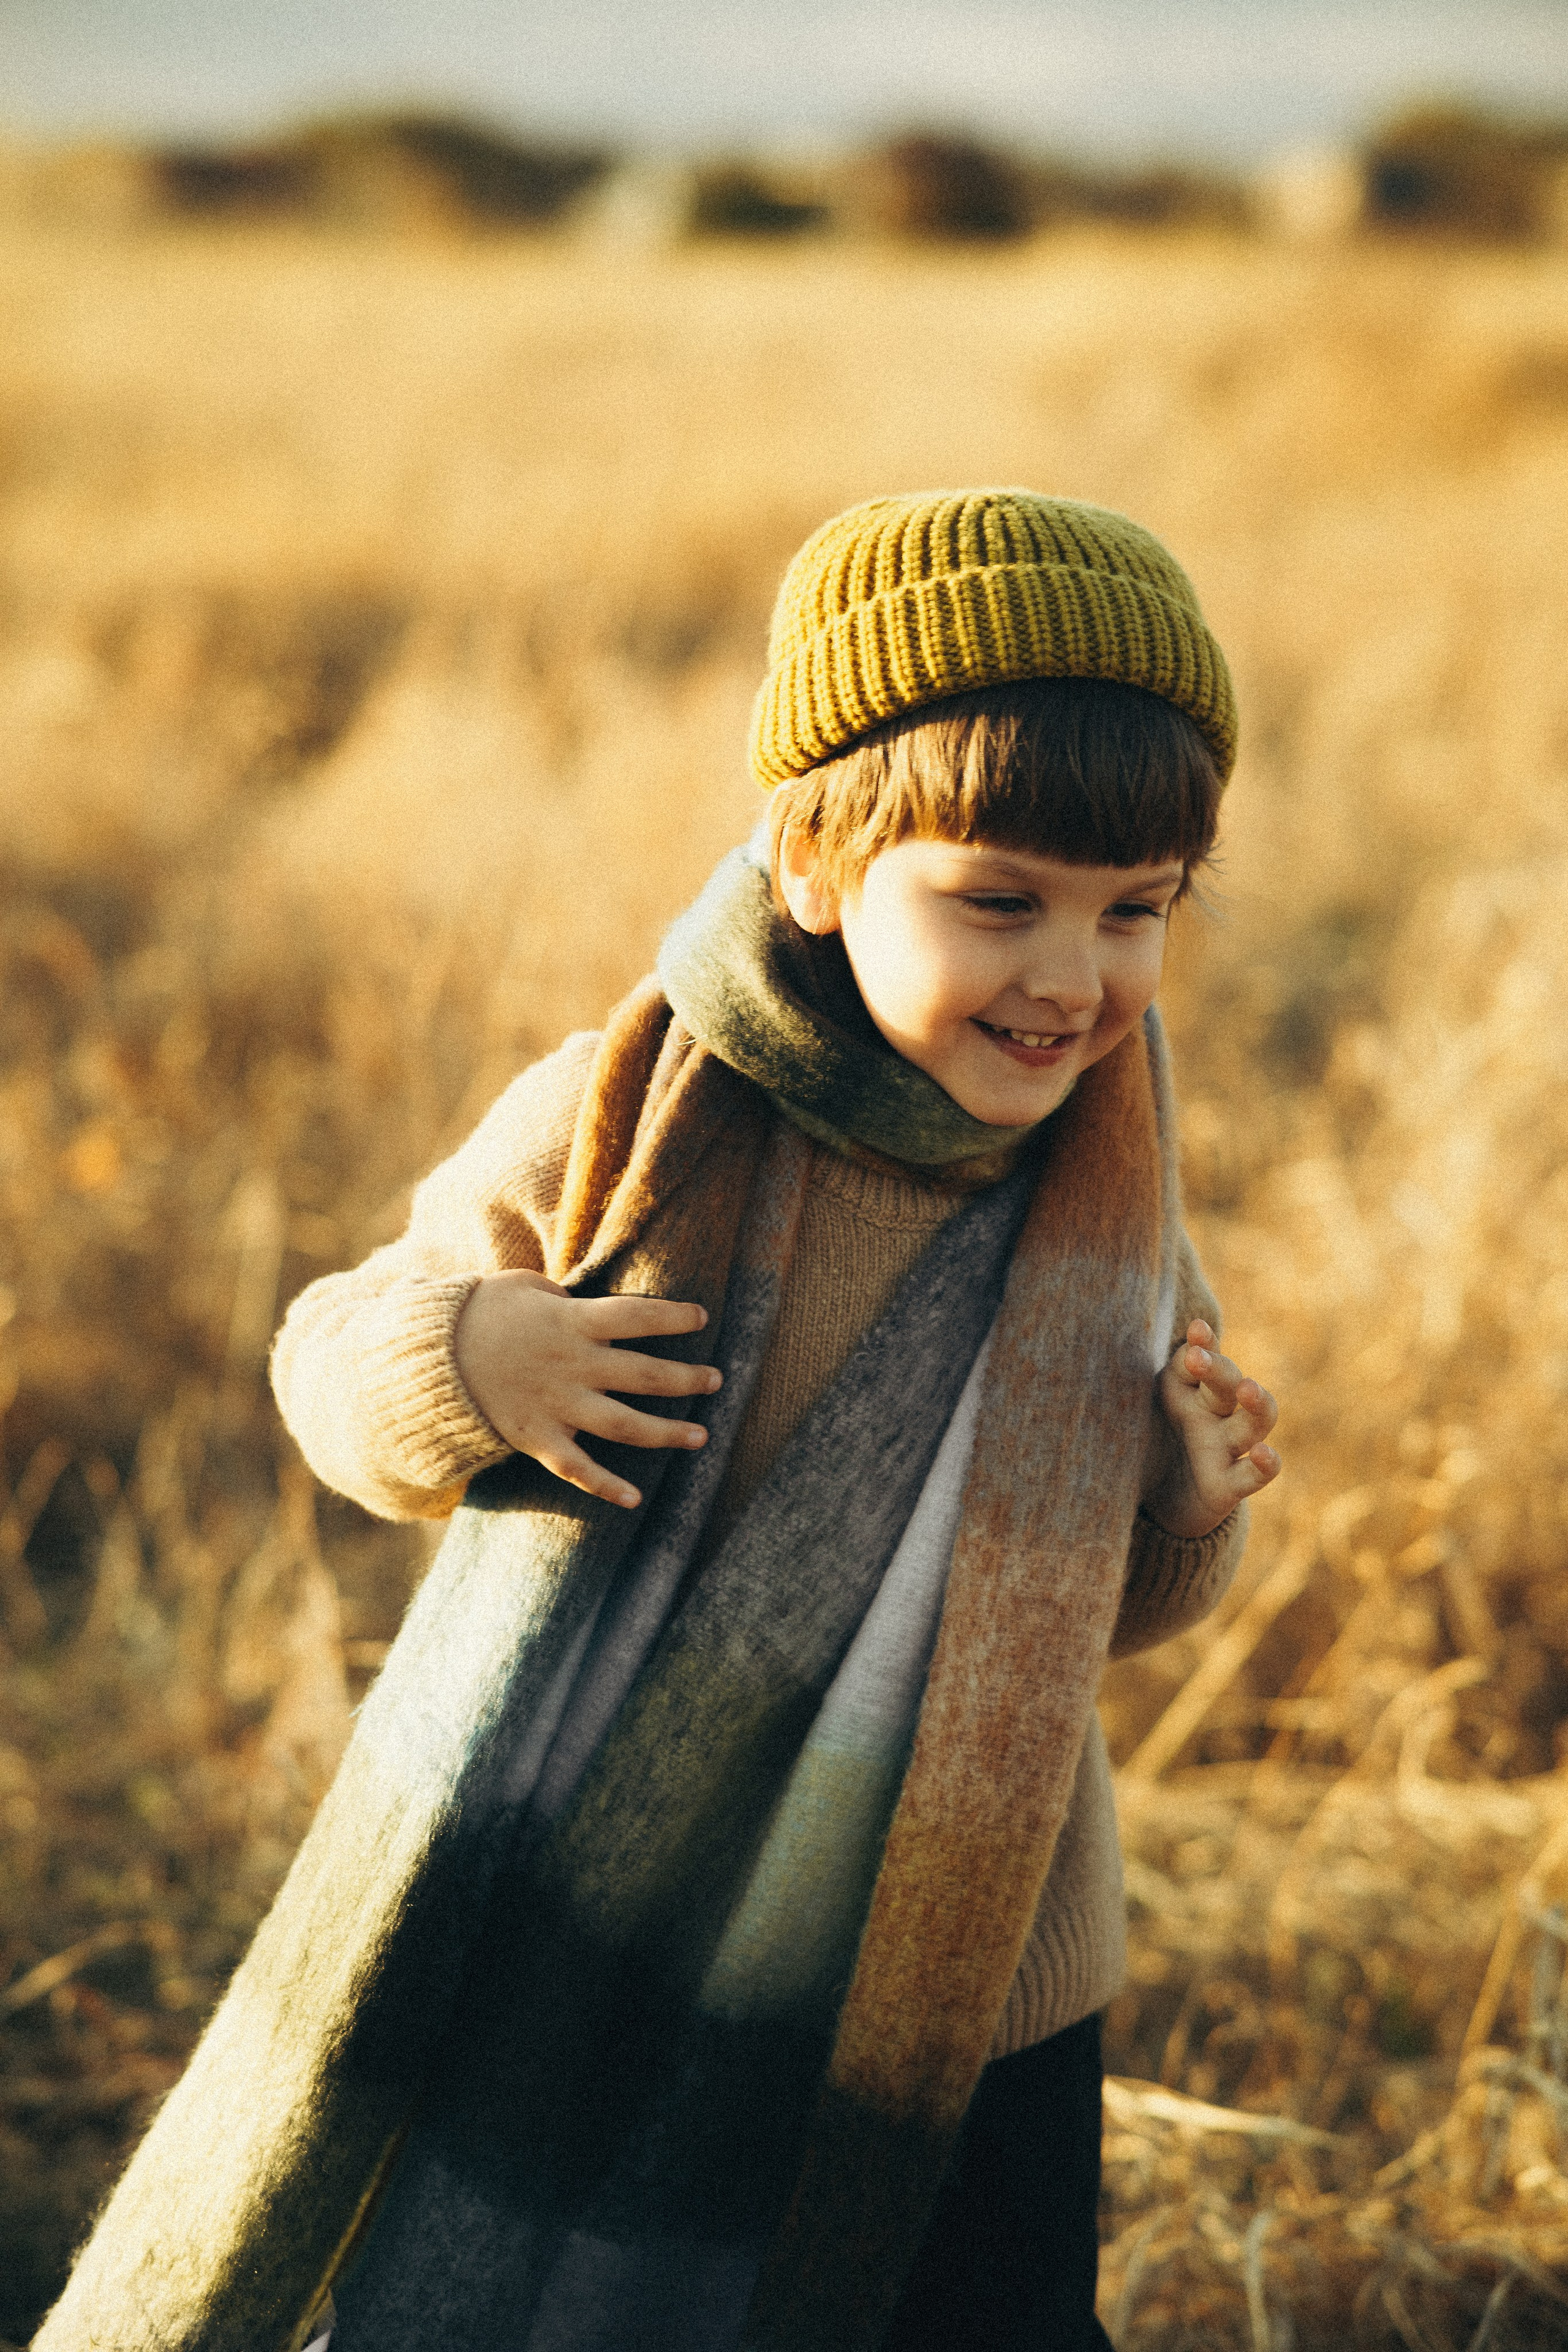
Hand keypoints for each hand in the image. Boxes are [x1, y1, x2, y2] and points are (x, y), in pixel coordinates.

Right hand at [453, 1270, 721, 1510]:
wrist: (426, 1360)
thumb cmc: (476, 1313)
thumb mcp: (522, 1288)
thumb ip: (562, 1299)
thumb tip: (585, 1308)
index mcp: (572, 1323)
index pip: (637, 1317)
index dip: (673, 1318)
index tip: (701, 1318)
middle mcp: (572, 1367)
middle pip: (644, 1375)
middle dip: (687, 1379)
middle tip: (717, 1380)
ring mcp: (557, 1406)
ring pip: (625, 1426)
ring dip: (667, 1434)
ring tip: (700, 1437)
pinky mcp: (537, 1438)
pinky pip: (577, 1469)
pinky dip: (605, 1486)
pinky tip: (634, 1499)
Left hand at [1143, 1319, 1279, 1540]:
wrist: (1152, 1503)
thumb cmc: (1148, 1444)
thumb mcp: (1141, 1409)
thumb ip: (1155, 1382)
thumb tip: (1173, 1348)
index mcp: (1187, 1390)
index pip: (1201, 1358)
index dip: (1203, 1344)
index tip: (1196, 1329)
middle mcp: (1212, 1414)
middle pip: (1228, 1383)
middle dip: (1218, 1368)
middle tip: (1198, 1358)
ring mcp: (1224, 1448)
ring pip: (1254, 1422)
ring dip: (1256, 1403)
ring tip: (1248, 1388)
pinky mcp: (1228, 1487)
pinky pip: (1254, 1475)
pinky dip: (1265, 1465)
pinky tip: (1263, 1453)